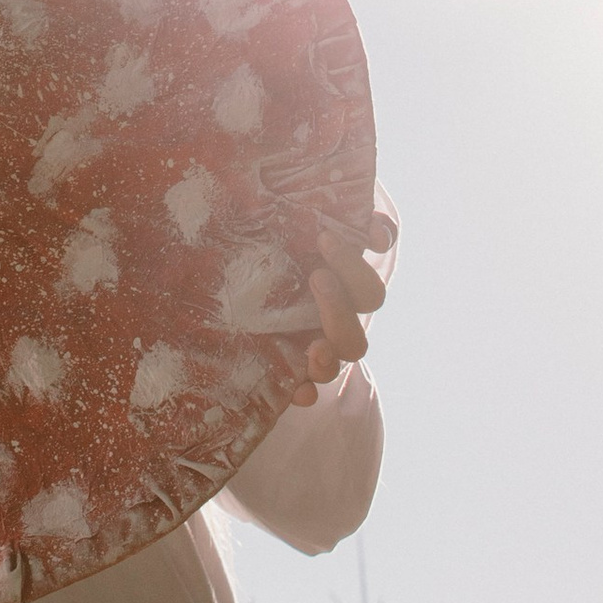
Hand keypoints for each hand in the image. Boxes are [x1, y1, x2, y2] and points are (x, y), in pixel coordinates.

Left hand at [281, 220, 389, 407]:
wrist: (224, 241)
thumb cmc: (273, 225)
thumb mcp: (302, 209)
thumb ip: (347, 214)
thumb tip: (378, 235)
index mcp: (340, 288)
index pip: (367, 291)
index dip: (355, 268)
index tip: (324, 237)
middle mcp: (328, 323)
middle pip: (355, 338)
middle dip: (340, 310)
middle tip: (316, 277)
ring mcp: (305, 347)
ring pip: (333, 367)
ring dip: (328, 361)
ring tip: (315, 348)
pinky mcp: (277, 364)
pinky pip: (298, 391)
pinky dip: (301, 394)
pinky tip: (296, 391)